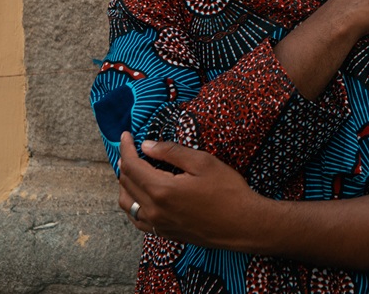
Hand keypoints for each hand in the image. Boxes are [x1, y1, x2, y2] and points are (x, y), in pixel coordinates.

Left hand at [118, 133, 264, 249]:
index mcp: (161, 190)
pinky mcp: (165, 233)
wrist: (243, 225)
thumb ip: (171, 152)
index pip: (131, 165)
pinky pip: (137, 219)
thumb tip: (147, 146)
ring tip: (135, 170)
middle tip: (132, 149)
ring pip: (127, 204)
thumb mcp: (203, 162)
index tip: (126, 135)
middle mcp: (154, 210)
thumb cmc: (228, 191)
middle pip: (126, 183)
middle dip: (125, 162)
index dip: (126, 148)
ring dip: (126, 184)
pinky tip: (142, 195)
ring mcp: (158, 224)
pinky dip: (133, 204)